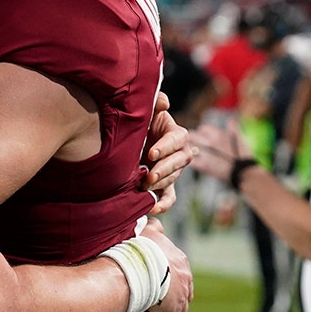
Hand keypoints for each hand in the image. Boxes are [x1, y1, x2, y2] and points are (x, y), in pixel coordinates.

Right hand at [142, 218, 191, 311]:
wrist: (140, 268)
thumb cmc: (142, 249)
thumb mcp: (149, 231)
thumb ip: (154, 226)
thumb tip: (156, 220)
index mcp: (180, 260)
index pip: (180, 270)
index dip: (172, 277)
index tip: (162, 281)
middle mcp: (185, 279)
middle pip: (184, 290)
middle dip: (177, 295)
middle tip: (164, 300)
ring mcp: (181, 297)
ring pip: (181, 307)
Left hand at [143, 92, 194, 213]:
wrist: (130, 142)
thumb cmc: (141, 124)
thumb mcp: (147, 111)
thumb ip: (155, 103)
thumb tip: (164, 103)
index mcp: (177, 134)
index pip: (176, 140)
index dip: (165, 147)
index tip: (151, 153)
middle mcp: (180, 154)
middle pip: (178, 163)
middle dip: (163, 170)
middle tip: (148, 177)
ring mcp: (174, 171)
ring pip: (172, 180)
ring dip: (159, 185)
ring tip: (144, 188)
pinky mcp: (166, 186)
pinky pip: (169, 197)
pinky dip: (163, 204)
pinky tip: (152, 208)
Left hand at [189, 118, 252, 183]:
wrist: (244, 174)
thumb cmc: (244, 157)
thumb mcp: (241, 140)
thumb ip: (234, 129)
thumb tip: (231, 120)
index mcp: (218, 135)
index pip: (203, 128)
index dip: (203, 132)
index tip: (203, 136)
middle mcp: (210, 142)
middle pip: (193, 135)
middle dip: (193, 138)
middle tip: (194, 143)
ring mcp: (205, 153)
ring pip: (190, 146)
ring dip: (190, 148)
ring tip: (193, 152)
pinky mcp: (203, 166)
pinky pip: (192, 159)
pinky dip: (191, 159)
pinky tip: (194, 161)